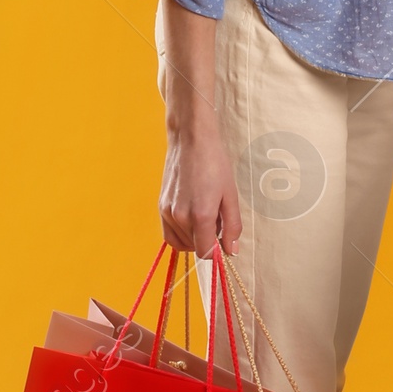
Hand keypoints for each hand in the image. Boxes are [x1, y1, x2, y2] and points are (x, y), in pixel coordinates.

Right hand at [156, 0, 240, 255]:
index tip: (224, 240)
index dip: (216, 251)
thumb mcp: (231, 194)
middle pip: (193, 248)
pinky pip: (169, 232)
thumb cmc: (215, 162)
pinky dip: (181, 232)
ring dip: (194, 237)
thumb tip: (231, 250)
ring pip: (180, 242)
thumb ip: (231, 225)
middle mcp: (179, 217)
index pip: (204, 252)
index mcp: (199, 215)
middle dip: (207, 241)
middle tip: (217, 219)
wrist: (191, 138)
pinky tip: (192, 215)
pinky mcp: (160, 205)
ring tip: (206, 213)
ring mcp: (167, 212)